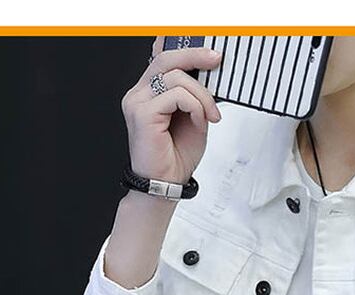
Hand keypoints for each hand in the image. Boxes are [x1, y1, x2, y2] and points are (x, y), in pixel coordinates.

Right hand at [120, 37, 222, 183]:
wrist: (165, 185)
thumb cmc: (176, 157)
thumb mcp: (193, 119)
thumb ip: (195, 96)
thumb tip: (208, 73)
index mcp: (148, 93)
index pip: (161, 58)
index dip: (182, 48)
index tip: (208, 51)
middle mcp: (139, 94)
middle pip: (166, 58)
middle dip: (195, 56)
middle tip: (216, 60)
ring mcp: (137, 102)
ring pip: (176, 77)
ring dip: (202, 95)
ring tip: (210, 115)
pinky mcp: (143, 114)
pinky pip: (176, 95)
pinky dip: (195, 106)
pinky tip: (199, 121)